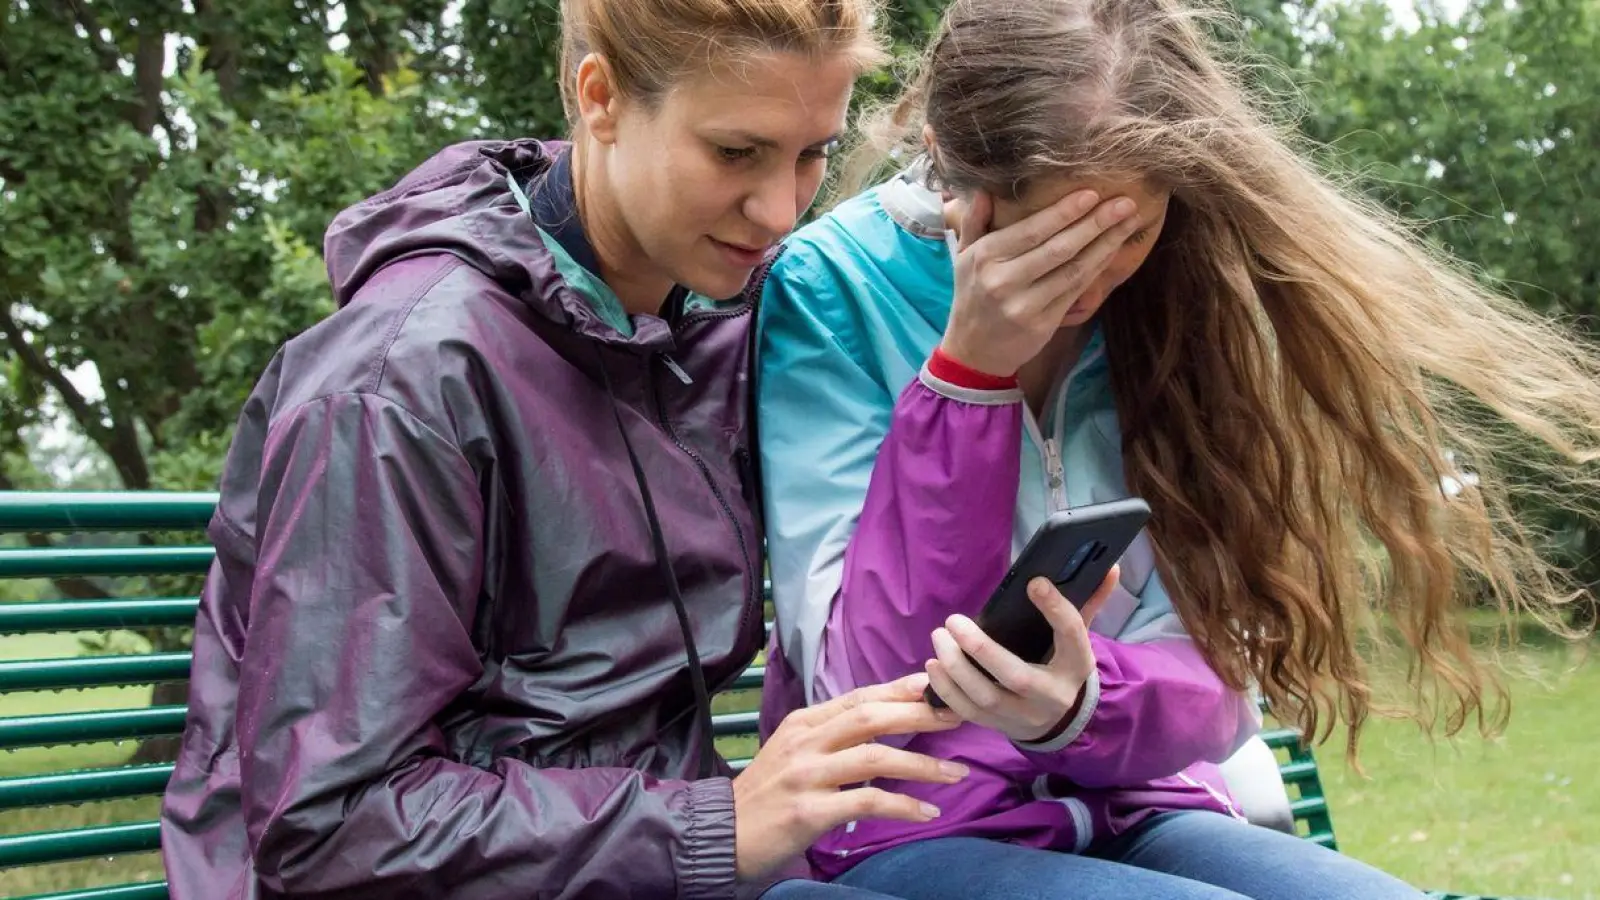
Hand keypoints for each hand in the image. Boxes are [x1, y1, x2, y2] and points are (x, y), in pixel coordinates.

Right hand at [732, 673, 967, 879]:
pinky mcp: (810, 811)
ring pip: (875, 757)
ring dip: (922, 764)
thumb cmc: (765, 796)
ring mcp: (806, 775)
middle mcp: (805, 742)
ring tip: (956, 772)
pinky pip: (867, 801)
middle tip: (956, 718)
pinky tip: (928, 812)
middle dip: (919, 716)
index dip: (898, 690)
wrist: (722, 834)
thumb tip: (880, 724)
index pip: (858, 697)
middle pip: (870, 717)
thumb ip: (829, 736)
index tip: (934, 686)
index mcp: (803, 724)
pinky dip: (903, 806)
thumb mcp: (792, 753)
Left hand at [925, 566, 1119, 742]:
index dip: (1056, 609)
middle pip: (1017, 676)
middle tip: (953, 621)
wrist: (1060, 721)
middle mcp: (1052, 695)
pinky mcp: (999, 726)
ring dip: (956, 668)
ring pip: (986, 697)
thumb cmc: (1062, 666)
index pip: (1071, 636)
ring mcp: (1023, 715)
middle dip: (981, 649)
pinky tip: (933, 666)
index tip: (1034, 582)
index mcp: (1076, 665)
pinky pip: (968, 713)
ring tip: (939, 638)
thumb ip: (1088, 602)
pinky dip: (947, 691)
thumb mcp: (1078, 638)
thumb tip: (1110, 565)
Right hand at [938, 189, 1140, 377]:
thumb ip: (973, 222)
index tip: (1091, 194)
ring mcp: (1025, 305)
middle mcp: (1004, 280)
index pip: (1031, 230)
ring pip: (1073, 269)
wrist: (973, 351)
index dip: (1064, 212)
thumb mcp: (963, 257)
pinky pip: (1076, 290)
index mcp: (985, 258)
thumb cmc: (972, 296)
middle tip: (1124, 203)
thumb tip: (983, 189)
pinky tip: (1114, 250)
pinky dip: (1097, 268)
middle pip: (1058, 248)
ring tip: (1129, 222)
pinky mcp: (1043, 323)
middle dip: (1095, 223)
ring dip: (1106, 244)